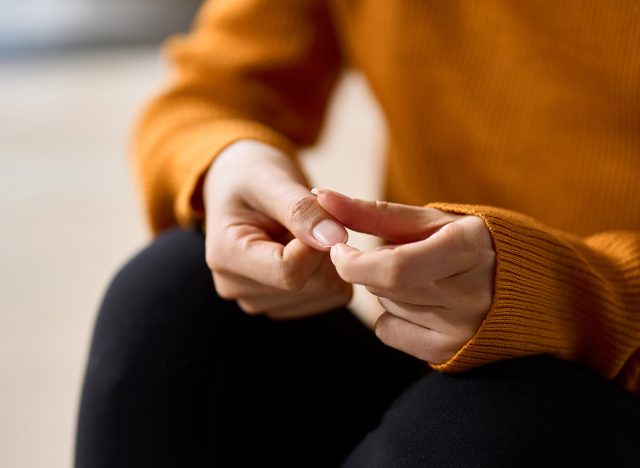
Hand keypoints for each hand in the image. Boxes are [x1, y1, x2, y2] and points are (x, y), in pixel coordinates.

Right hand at [203, 141, 351, 318]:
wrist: (238, 185)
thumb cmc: (250, 176)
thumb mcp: (271, 180)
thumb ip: (301, 209)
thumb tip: (335, 239)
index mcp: (225, 256)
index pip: (289, 271)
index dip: (317, 242)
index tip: (319, 212)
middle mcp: (236, 288)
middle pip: (312, 284)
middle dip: (324, 246)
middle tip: (309, 217)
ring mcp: (258, 301)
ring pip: (326, 292)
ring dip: (327, 257)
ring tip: (300, 231)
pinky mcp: (282, 306)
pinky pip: (332, 296)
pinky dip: (331, 269)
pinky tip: (306, 248)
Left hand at [315, 188, 494, 362]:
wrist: (523, 286)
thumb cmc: (467, 242)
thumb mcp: (428, 219)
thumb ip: (372, 212)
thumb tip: (321, 197)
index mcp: (468, 248)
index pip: (394, 268)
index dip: (354, 262)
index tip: (339, 250)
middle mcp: (471, 294)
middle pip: (385, 287)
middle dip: (373, 268)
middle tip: (399, 255)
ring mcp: (463, 328)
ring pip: (385, 307)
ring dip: (386, 290)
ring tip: (423, 278)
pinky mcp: (450, 352)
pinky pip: (389, 332)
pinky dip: (392, 315)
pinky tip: (422, 303)